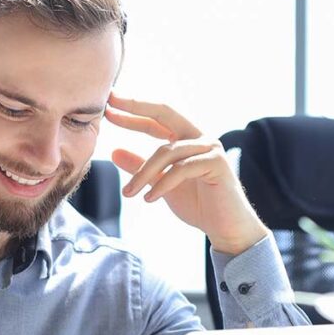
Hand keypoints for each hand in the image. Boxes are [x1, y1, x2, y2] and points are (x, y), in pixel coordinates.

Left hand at [105, 93, 266, 254]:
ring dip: (143, 173)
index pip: (157, 118)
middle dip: (136, 110)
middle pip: (165, 113)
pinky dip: (162, 184)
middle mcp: (200, 137)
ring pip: (167, 151)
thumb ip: (141, 167)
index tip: (108, 106)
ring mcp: (210, 148)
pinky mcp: (217, 163)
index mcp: (187, 138)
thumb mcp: (161, 184)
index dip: (133, 112)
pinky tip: (149, 199)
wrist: (225, 228)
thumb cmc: (198, 204)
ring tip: (128, 193)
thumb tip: (114, 151)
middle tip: (109, 111)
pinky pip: (181, 169)